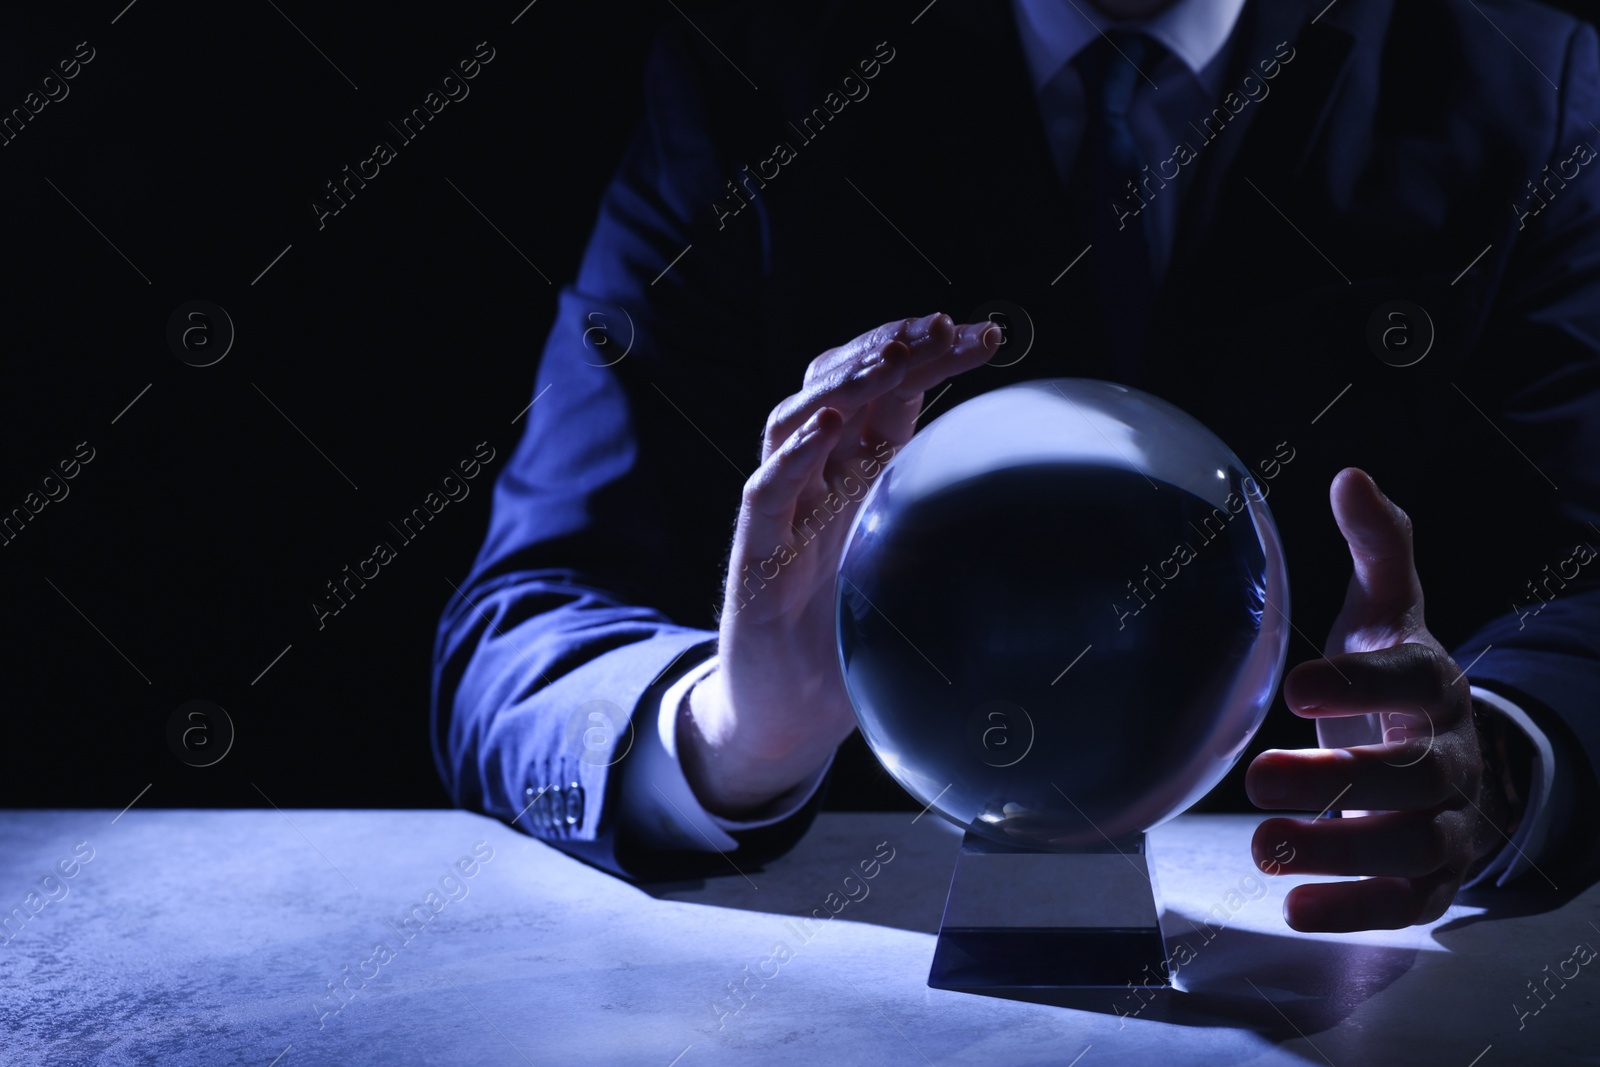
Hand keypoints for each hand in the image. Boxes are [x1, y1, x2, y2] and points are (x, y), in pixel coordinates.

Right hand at [678, 313, 1001, 816]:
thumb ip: (959, 544)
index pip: (890, 397)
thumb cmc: (851, 646)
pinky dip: (794, 454)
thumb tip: (1047, 531)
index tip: (987, 334)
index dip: (929, 357)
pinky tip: (827, 425)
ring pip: (796, 419)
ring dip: (845, 382)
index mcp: (857, 480)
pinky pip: (767, 491)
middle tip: (948, 325)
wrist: (784, 716)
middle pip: (842, 388)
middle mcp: (816, 482)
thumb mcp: (919, 582)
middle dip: (893, 348)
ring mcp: (781, 512)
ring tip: (891, 358)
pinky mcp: (754, 553)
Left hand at [1247, 468, 1502, 930]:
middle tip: (1260, 776)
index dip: (1361, 683)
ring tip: (1265, 847)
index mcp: (1435, 685)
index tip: (1298, 684)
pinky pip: (1406, 901)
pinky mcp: (1434, 877)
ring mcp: (1450, 823)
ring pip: (1411, 844)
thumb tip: (1352, 477)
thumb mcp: (1388, 613)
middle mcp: (1450, 756)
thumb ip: (1376, 550)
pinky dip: (1355, 911)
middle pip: (1409, 775)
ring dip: (1340, 851)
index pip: (1412, 681)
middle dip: (1338, 780)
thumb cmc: (1397, 680)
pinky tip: (1296, 910)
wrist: (1460, 758)